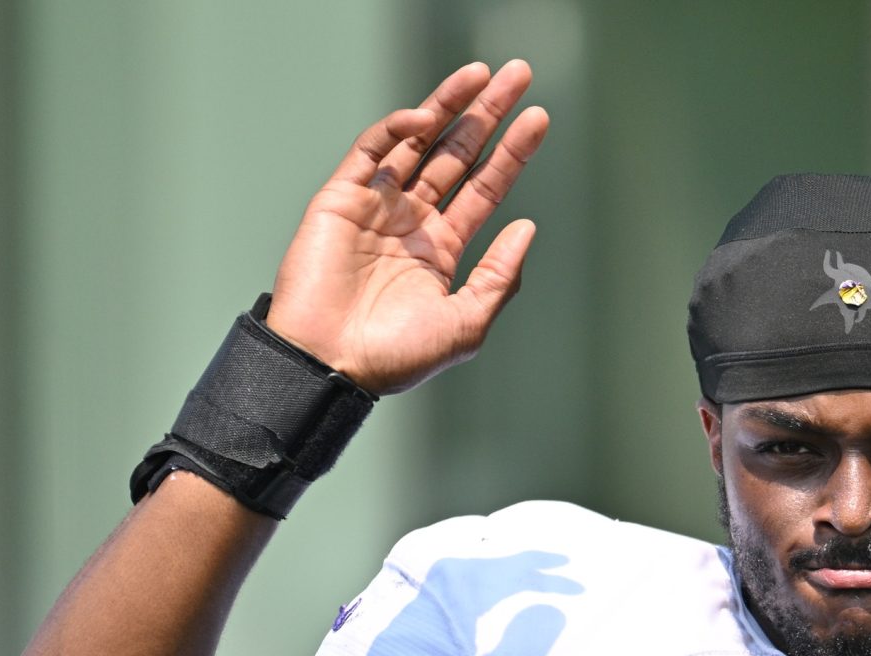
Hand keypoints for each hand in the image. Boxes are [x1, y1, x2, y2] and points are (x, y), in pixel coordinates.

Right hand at [264, 61, 548, 394]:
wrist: (330, 365)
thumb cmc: (395, 357)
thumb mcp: (465, 322)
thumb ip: (499, 275)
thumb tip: (528, 226)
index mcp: (440, 251)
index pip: (484, 189)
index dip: (512, 153)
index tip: (540, 119)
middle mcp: (410, 222)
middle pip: (457, 155)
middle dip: (487, 115)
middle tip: (519, 75)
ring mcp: (375, 206)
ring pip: (417, 142)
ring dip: (449, 105)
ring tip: (482, 74)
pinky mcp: (340, 199)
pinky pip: (372, 152)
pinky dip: (398, 129)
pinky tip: (429, 116)